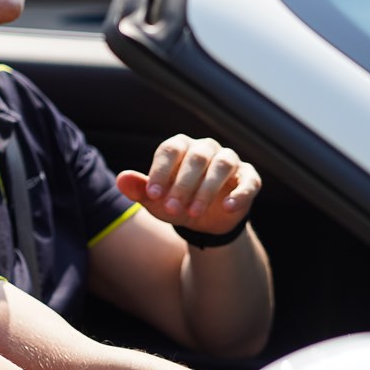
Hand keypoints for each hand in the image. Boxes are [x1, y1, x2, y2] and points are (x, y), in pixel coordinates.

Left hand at [115, 134, 259, 238]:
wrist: (202, 222)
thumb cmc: (175, 202)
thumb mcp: (155, 200)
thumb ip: (139, 189)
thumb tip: (120, 179)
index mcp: (181, 147)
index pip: (170, 150)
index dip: (160, 171)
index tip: (152, 195)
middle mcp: (206, 148)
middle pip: (196, 158)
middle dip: (182, 185)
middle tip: (171, 209)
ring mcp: (230, 161)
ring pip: (222, 165)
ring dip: (207, 189)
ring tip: (193, 212)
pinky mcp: (249, 178)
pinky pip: (249, 181)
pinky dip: (240, 193)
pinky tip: (227, 207)